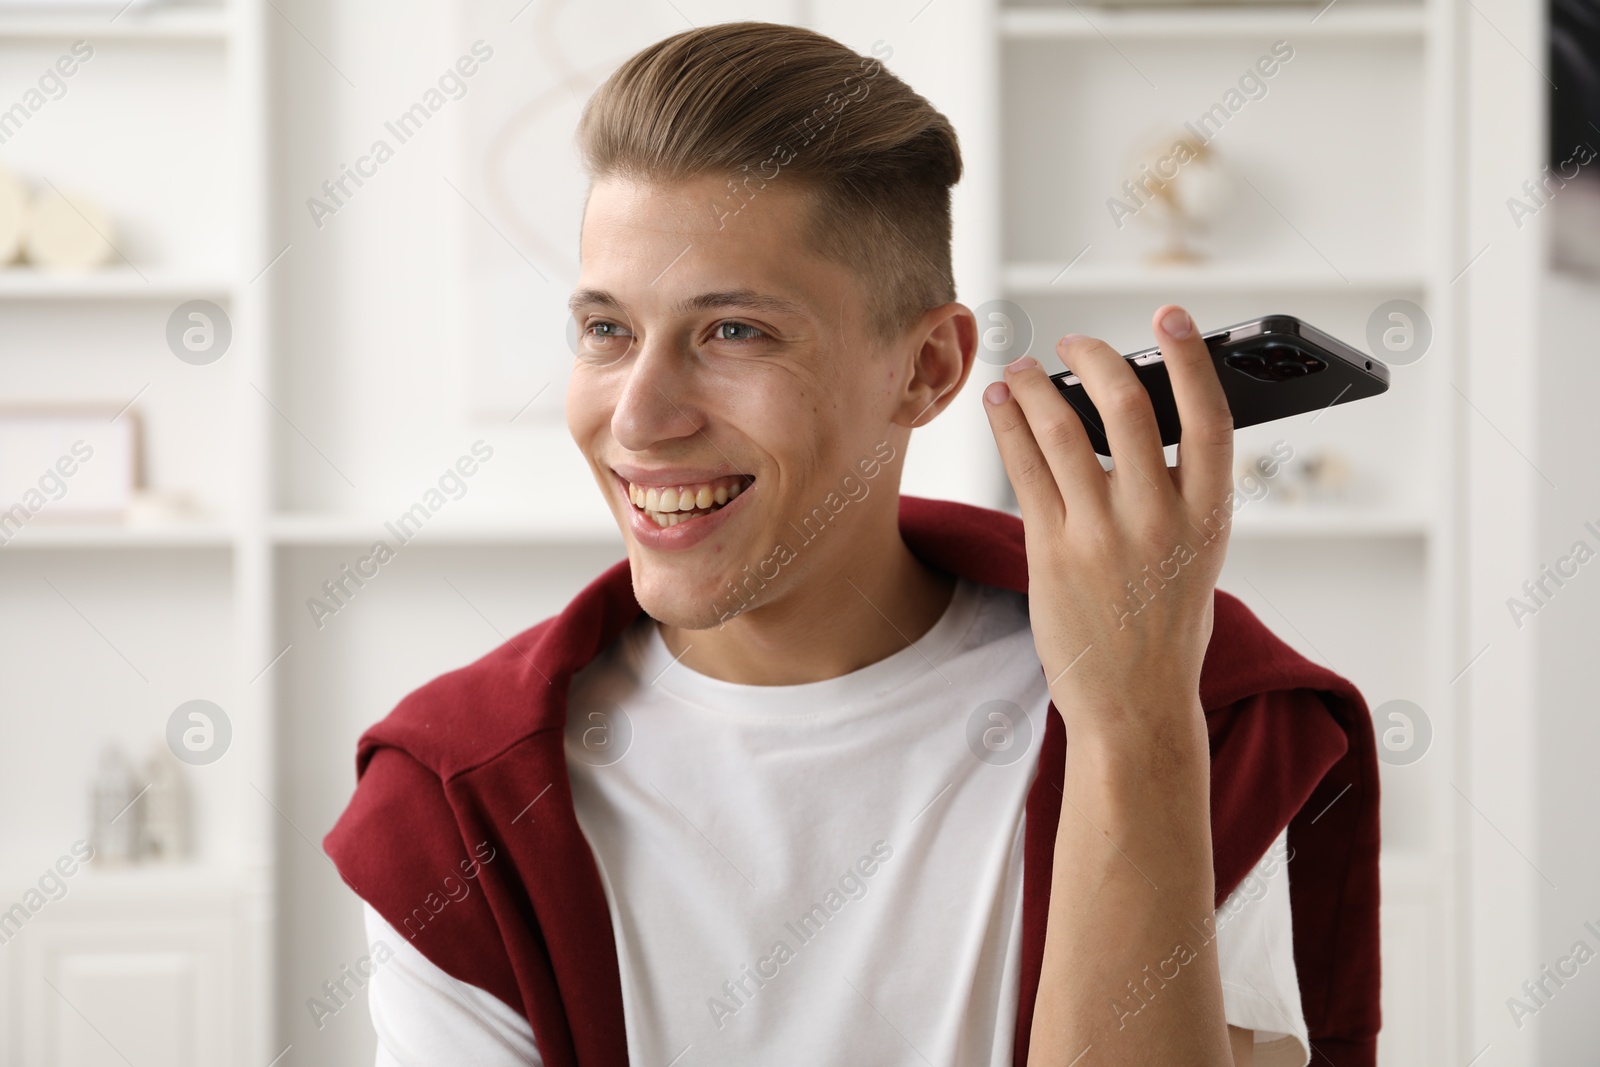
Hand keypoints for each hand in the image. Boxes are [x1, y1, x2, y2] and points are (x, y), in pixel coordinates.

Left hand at [981, 305, 1234, 747]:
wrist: (1134, 702)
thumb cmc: (1167, 622)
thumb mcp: (1196, 552)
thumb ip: (1175, 490)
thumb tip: (1124, 415)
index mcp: (1211, 516)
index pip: (1209, 417)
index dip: (1191, 358)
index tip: (1172, 316)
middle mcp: (1159, 520)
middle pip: (1128, 407)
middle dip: (1094, 358)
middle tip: (1072, 343)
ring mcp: (1102, 536)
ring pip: (1062, 430)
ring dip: (1033, 386)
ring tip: (1018, 370)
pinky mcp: (1052, 553)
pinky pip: (1025, 469)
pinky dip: (1008, 426)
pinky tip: (999, 406)